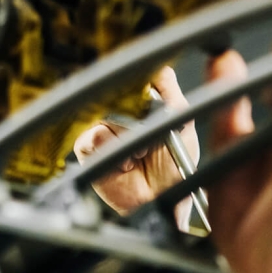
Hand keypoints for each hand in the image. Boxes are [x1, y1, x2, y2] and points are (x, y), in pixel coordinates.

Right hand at [73, 67, 197, 229]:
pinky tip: (125, 164)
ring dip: (127, 136)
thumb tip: (161, 69)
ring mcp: (104, 129)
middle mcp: (122, 114)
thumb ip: (172, 94)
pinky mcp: (88, 149)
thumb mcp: (183, 126)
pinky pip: (93, 135)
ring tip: (140, 156)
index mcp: (144, 104)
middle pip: (118, 95)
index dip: (142, 88)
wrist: (161, 203)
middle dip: (139, 118)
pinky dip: (111, 148)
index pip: (134, 79)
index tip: (154, 102)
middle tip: (152, 140)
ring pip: (106, 115)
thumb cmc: (174, 171)